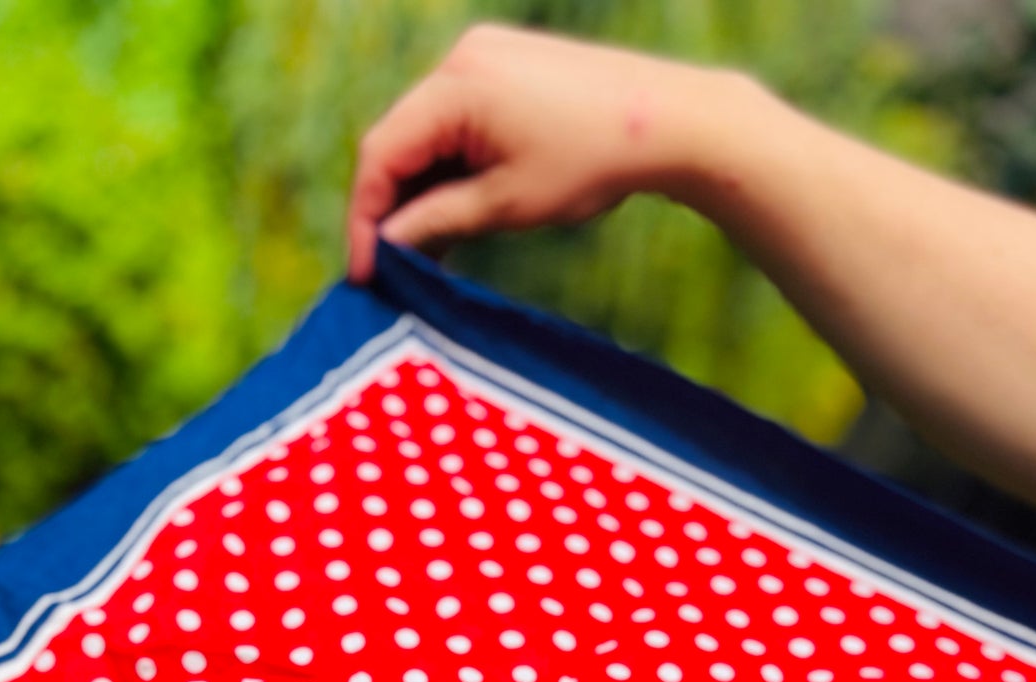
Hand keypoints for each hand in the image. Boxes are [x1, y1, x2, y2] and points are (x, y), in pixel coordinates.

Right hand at [346, 24, 705, 282]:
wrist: (670, 120)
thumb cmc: (591, 162)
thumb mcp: (505, 205)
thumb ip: (437, 221)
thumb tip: (388, 245)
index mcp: (457, 86)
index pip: (381, 153)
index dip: (366, 217)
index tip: (366, 271)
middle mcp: (461, 58)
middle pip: (399, 139)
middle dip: (391, 206)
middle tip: (392, 267)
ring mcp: (484, 56)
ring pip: (427, 132)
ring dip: (421, 189)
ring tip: (428, 250)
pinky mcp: (505, 67)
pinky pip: (457, 120)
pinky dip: (450, 165)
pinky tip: (454, 211)